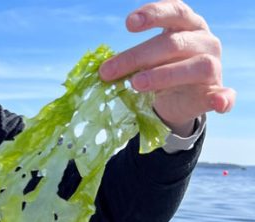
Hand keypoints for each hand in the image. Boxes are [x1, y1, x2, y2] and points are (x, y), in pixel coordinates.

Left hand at [99, 0, 235, 135]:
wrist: (180, 99)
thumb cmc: (160, 70)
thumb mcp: (146, 61)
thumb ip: (131, 61)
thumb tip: (103, 71)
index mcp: (187, 26)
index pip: (174, 11)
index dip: (153, 14)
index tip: (129, 24)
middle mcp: (203, 41)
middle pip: (173, 43)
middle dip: (137, 56)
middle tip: (108, 72)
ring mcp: (213, 67)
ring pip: (196, 66)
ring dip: (164, 75)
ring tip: (136, 84)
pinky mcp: (215, 93)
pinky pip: (224, 96)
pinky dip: (223, 99)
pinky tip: (218, 104)